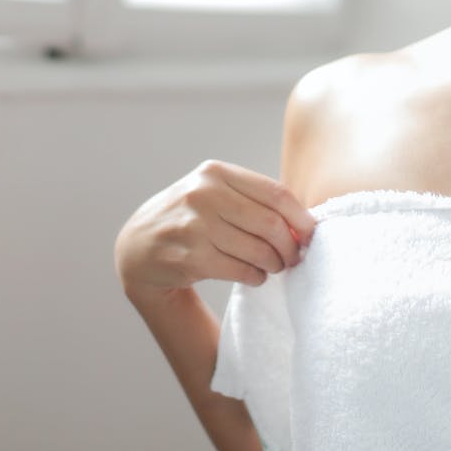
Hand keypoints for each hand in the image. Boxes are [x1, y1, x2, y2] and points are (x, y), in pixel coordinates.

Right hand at [115, 160, 316, 301]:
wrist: (140, 247)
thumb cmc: (191, 218)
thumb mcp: (213, 194)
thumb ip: (253, 201)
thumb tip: (304, 225)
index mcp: (215, 173)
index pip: (275, 193)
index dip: (301, 217)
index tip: (310, 234)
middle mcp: (202, 195)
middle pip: (270, 224)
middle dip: (290, 245)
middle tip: (293, 257)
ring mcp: (193, 226)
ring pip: (258, 250)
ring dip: (274, 264)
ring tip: (274, 266)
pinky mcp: (189, 258)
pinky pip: (240, 270)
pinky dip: (256, 276)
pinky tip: (255, 275)